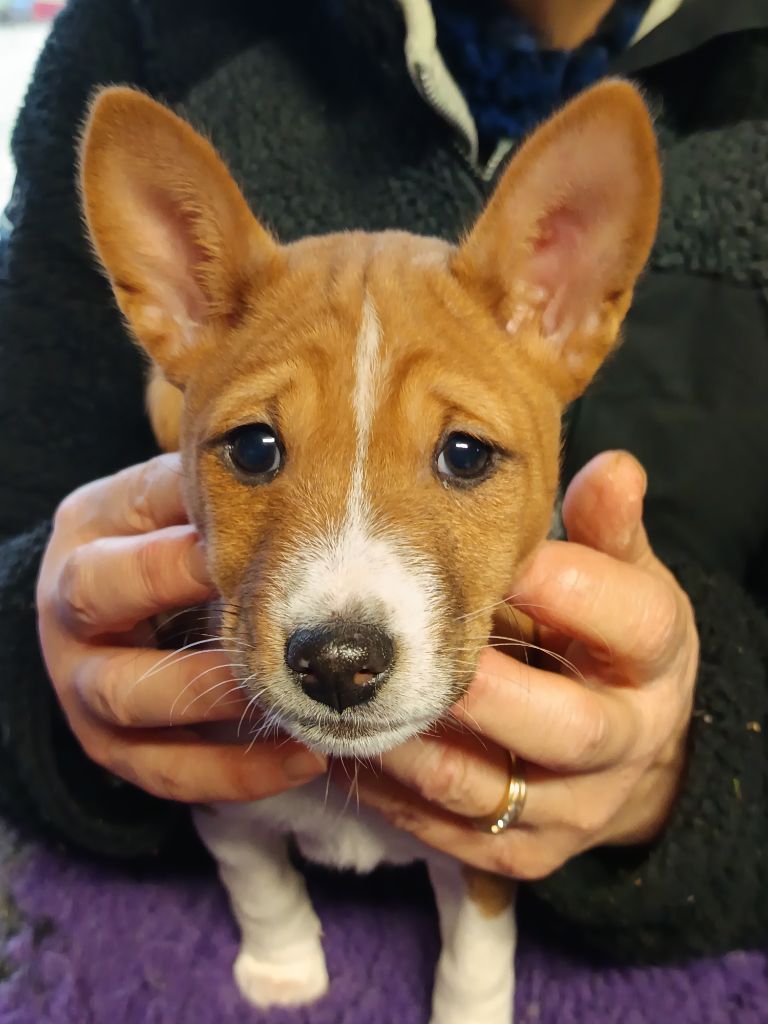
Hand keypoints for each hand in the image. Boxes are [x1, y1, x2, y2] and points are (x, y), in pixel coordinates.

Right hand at [36, 454, 324, 803]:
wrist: (113, 624)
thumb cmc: (170, 550)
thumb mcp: (180, 509)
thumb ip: (218, 493)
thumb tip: (301, 461)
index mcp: (92, 528)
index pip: (136, 511)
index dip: (198, 522)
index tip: (271, 529)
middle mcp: (69, 605)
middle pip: (99, 592)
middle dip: (178, 586)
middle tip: (263, 596)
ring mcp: (81, 683)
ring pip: (128, 694)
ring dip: (213, 693)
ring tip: (295, 692)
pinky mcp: (110, 748)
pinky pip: (166, 770)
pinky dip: (237, 772)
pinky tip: (304, 756)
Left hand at [340, 451, 698, 879]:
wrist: (622, 745)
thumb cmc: (604, 640)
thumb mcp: (622, 578)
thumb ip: (607, 528)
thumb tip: (612, 466)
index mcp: (658, 659)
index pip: (632, 622)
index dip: (566, 584)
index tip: (501, 554)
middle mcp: (628, 742)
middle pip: (568, 728)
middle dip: (487, 687)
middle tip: (414, 648)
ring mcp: (577, 809)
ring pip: (491, 791)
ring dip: (415, 746)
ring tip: (352, 701)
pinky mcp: (527, 853)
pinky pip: (453, 836)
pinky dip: (394, 796)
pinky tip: (350, 749)